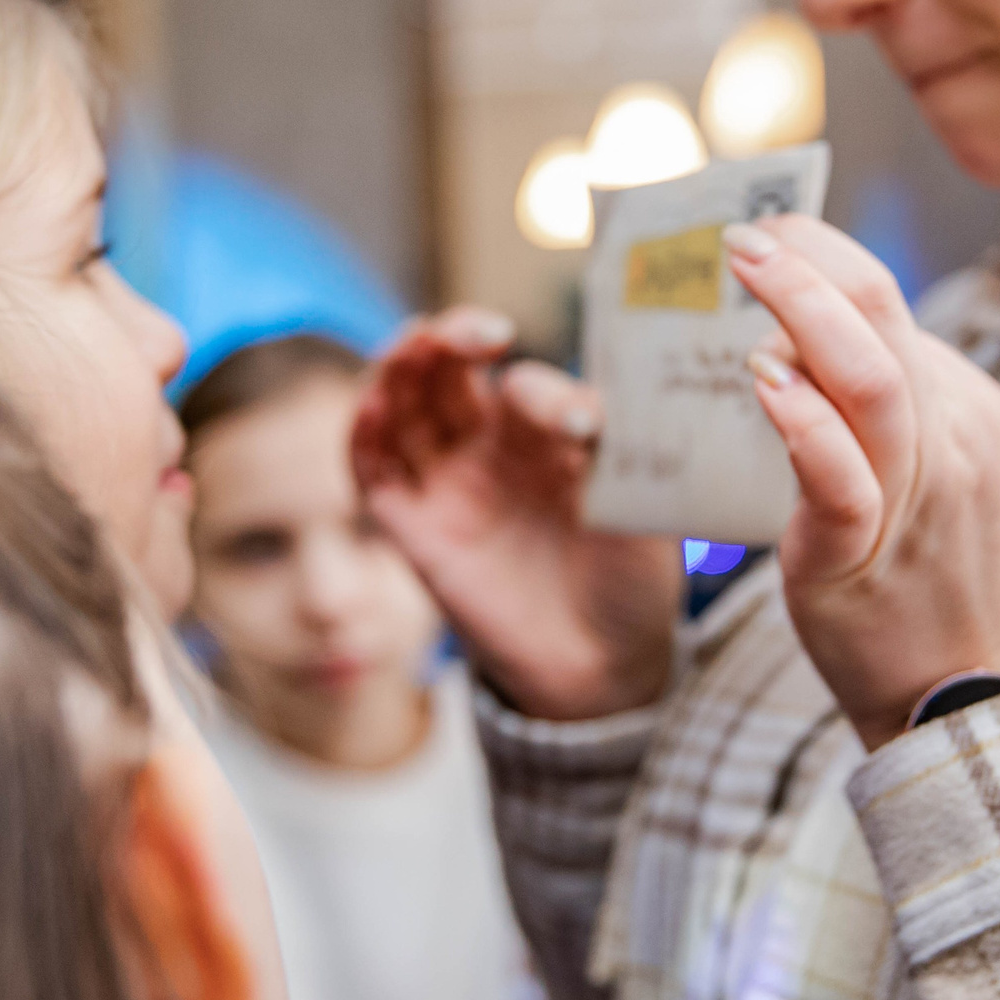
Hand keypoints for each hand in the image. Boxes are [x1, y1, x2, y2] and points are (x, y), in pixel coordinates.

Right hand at [350, 308, 681, 721]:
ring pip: (401, 407)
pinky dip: (362, 433)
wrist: (604, 667)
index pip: (521, 384)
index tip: (576, 422)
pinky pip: (372, 473)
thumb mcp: (637, 505)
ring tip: (414, 345)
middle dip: (449, 338)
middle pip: (446, 372)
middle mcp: (488, 450)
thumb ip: (610, 451)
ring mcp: (447, 488)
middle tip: (480, 333)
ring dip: (399, 368)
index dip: (538, 388)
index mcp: (544, 433)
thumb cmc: (630, 578)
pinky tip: (374, 405)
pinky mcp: (414, 533)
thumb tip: (579, 409)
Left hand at [727, 217, 999, 747]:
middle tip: (746, 231)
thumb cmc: (939, 583)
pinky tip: (760, 380)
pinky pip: (844, 480)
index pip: (892, 308)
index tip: (772, 229)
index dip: (826, 259)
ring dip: (802, 313)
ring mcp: (918, 498)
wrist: (983, 700)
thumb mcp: (936, 473)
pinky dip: (804, 422)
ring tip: (745, 270)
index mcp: (967, 409)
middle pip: (885, 322)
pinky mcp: (867, 557)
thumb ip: (885, 410)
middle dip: (810, 263)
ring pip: (872, 384)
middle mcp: (953, 440)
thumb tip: (801, 341)